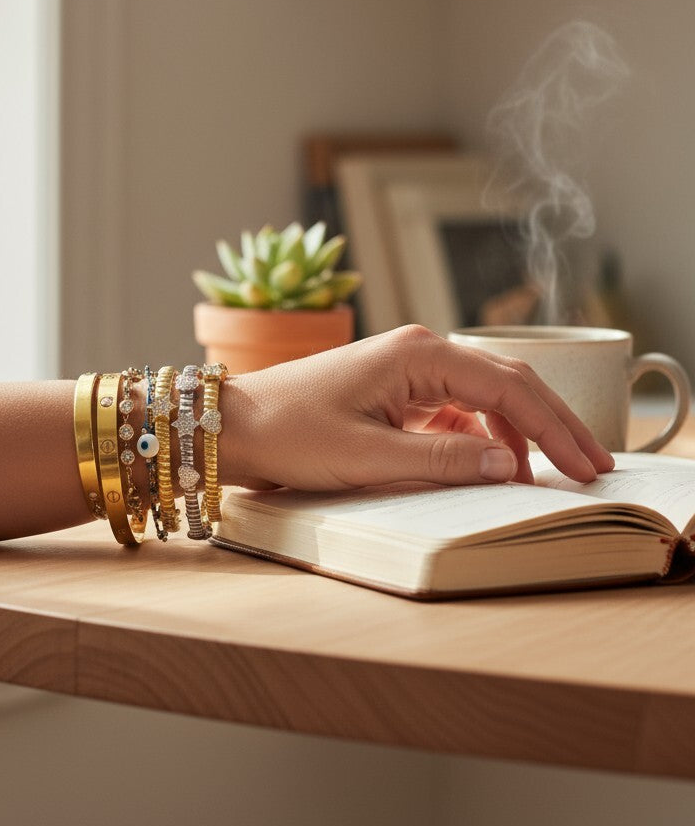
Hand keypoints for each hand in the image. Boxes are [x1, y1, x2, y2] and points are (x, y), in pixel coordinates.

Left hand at [220, 325, 614, 490]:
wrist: (234, 428)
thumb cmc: (289, 434)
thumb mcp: (368, 456)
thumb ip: (442, 461)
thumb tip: (508, 464)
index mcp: (417, 354)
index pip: (508, 386)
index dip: (554, 426)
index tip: (588, 463)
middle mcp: (418, 352)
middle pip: (505, 383)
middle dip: (550, 424)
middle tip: (592, 466)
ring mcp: (405, 371)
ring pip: (482, 397)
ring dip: (516, 433)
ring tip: (550, 472)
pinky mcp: (393, 392)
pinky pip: (452, 411)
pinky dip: (479, 437)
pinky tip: (493, 464)